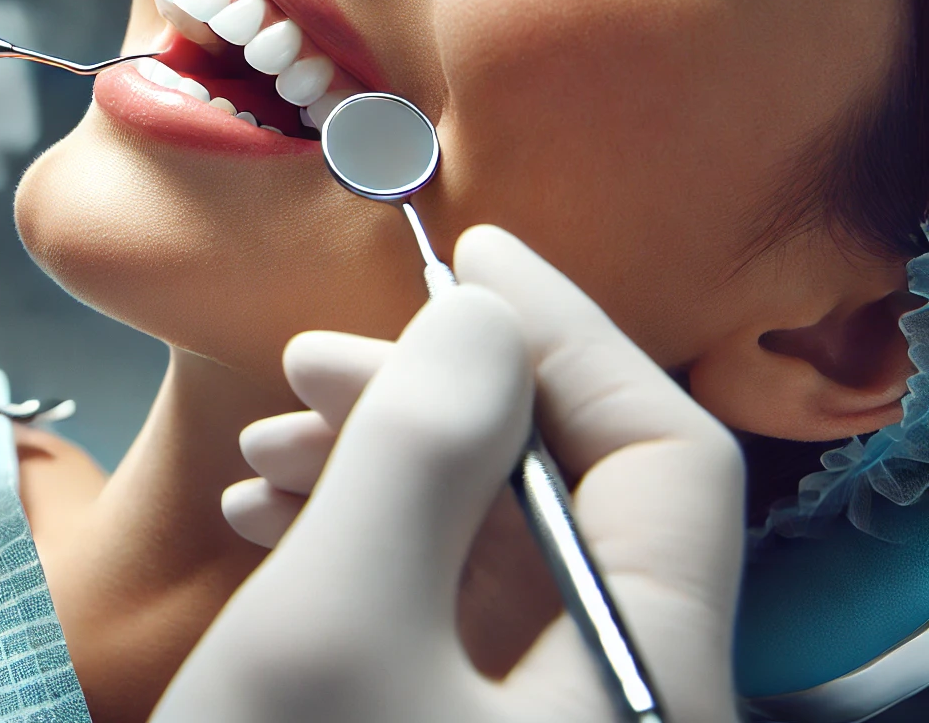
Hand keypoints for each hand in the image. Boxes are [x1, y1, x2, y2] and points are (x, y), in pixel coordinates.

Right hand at [160, 225, 743, 722]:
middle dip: (432, 406)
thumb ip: (422, 449)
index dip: (567, 335)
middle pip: (568, 497)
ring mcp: (537, 719)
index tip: (467, 257)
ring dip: (380, 470)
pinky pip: (444, 608)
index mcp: (642, 671)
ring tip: (266, 454)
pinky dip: (363, 546)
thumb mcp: (337, 617)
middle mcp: (614, 693)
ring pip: (492, 548)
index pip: (666, 455)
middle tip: (309, 367)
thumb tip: (483, 317)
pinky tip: (271, 522)